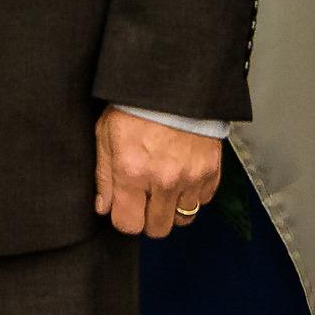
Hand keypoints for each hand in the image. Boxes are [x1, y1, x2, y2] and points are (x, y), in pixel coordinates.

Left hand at [94, 107, 222, 239]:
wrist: (173, 85)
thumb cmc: (136, 105)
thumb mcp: (105, 134)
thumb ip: (104, 176)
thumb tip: (104, 207)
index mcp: (133, 172)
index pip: (129, 225)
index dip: (124, 219)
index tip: (124, 208)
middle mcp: (164, 181)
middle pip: (158, 229)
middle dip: (148, 219)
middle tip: (144, 199)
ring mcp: (191, 178)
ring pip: (182, 219)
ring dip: (171, 209)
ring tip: (163, 187)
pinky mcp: (211, 172)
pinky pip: (202, 201)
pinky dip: (192, 194)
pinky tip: (181, 176)